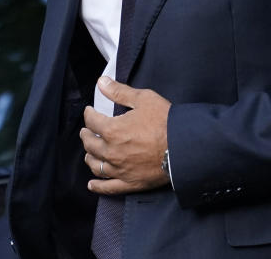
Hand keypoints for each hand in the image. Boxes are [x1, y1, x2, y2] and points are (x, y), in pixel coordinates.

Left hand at [80, 77, 170, 194]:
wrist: (184, 147)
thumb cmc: (165, 122)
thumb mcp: (143, 99)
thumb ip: (119, 92)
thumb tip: (101, 82)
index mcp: (112, 130)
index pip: (92, 121)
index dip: (89, 114)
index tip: (90, 111)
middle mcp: (111, 151)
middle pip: (90, 144)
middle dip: (86, 135)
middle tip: (86, 131)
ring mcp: (119, 169)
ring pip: (96, 165)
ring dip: (89, 157)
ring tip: (89, 153)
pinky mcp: (130, 183)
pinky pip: (109, 187)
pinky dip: (98, 186)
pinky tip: (92, 185)